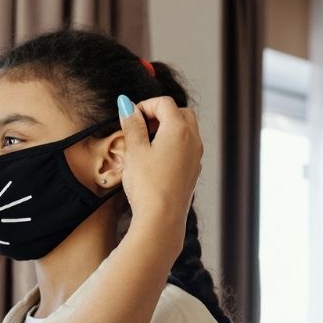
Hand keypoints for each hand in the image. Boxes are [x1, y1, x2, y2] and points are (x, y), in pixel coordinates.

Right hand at [118, 95, 202, 224]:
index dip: (145, 105)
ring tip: (147, 142)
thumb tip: (126, 105)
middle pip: (181, 113)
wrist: (162, 218)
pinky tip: (156, 158)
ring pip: (187, 130)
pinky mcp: (193, 171)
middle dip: (160, 114)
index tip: (130, 116)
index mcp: (178, 130)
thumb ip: (132, 125)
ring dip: (168, 128)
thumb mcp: (134, 150)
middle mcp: (192, 140)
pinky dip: (174, 144)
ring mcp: (195, 156)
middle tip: (141, 126)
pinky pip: (187, 147)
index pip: (164, 103)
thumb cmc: (147, 185)